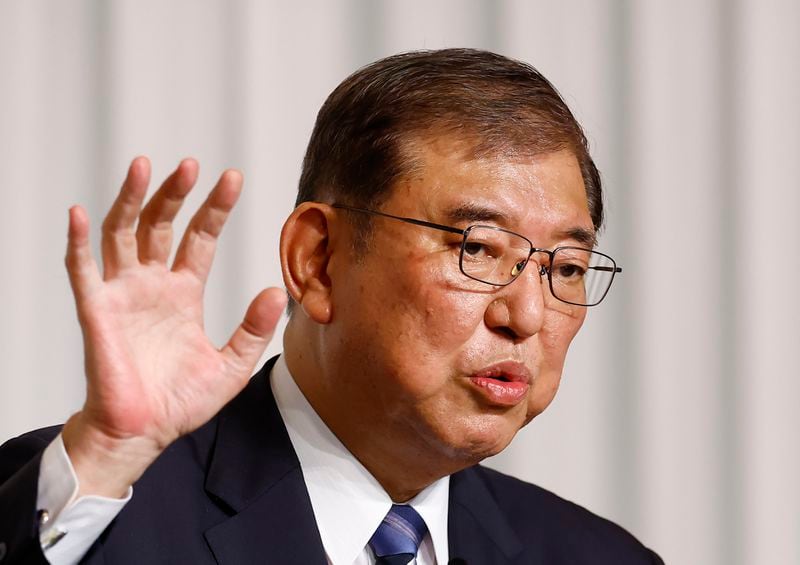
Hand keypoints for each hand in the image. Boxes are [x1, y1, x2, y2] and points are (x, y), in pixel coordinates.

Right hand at [61, 157, 285, 497]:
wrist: (143, 432)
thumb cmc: (181, 401)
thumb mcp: (232, 365)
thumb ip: (254, 329)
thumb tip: (275, 290)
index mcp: (185, 293)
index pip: (201, 239)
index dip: (215, 209)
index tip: (232, 178)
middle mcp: (153, 285)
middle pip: (162, 225)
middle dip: (176, 194)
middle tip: (190, 164)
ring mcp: (123, 294)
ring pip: (123, 234)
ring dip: (132, 200)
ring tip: (145, 167)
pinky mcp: (97, 311)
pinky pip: (82, 271)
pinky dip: (79, 242)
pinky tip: (81, 213)